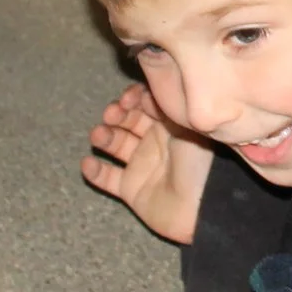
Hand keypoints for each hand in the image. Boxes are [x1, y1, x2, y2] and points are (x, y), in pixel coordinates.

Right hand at [81, 82, 213, 244]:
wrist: (204, 203)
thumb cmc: (200, 159)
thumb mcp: (185, 124)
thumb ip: (163, 106)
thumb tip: (144, 88)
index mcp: (172, 124)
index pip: (146, 103)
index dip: (134, 98)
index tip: (127, 98)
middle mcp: (155, 142)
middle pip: (128, 121)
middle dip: (118, 114)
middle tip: (112, 114)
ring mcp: (143, 165)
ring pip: (115, 145)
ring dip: (104, 137)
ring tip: (99, 135)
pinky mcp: (132, 190)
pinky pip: (108, 179)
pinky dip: (95, 172)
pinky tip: (87, 164)